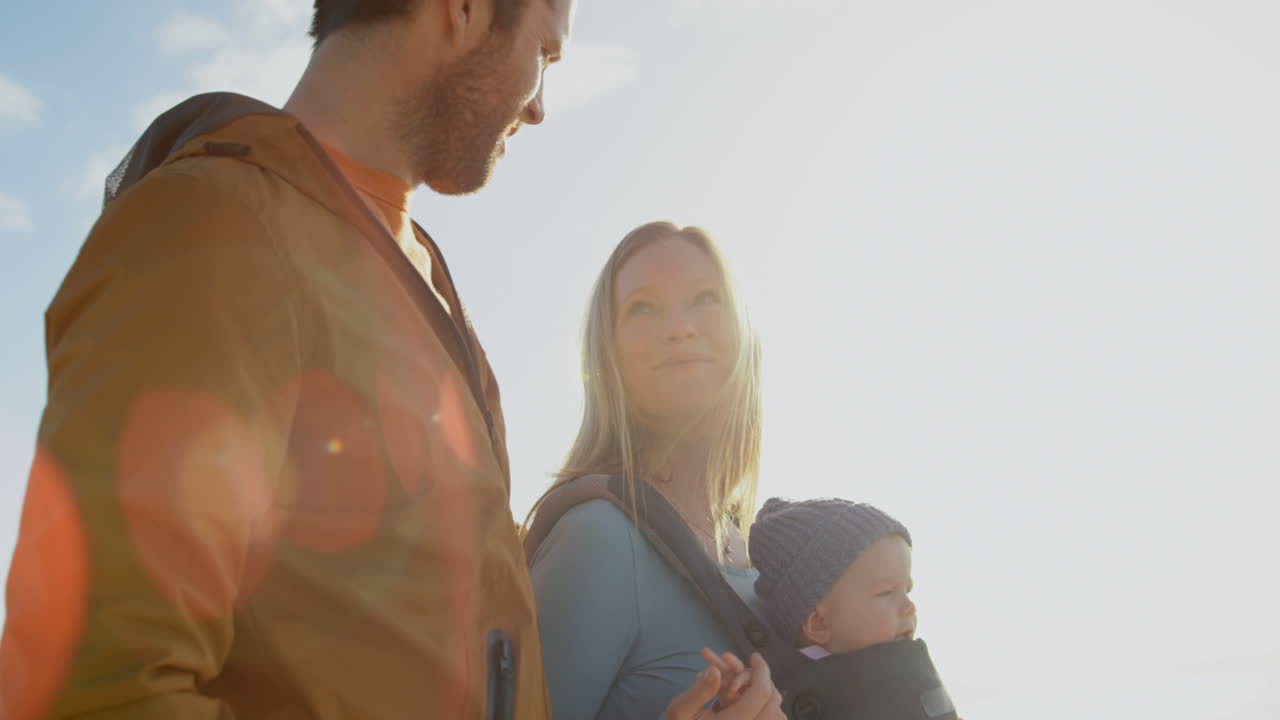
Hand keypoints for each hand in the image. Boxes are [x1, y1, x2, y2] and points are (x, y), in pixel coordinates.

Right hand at [663, 650, 783, 719]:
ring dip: (759, 691)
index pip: (761, 694)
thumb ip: (700, 690)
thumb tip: (716, 670)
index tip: (755, 656)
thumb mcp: (681, 709)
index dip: (762, 670)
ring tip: (737, 684)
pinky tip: (740, 696)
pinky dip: (761, 705)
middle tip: (744, 669)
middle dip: (760, 679)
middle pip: (773, 702)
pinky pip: (768, 719)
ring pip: (774, 711)